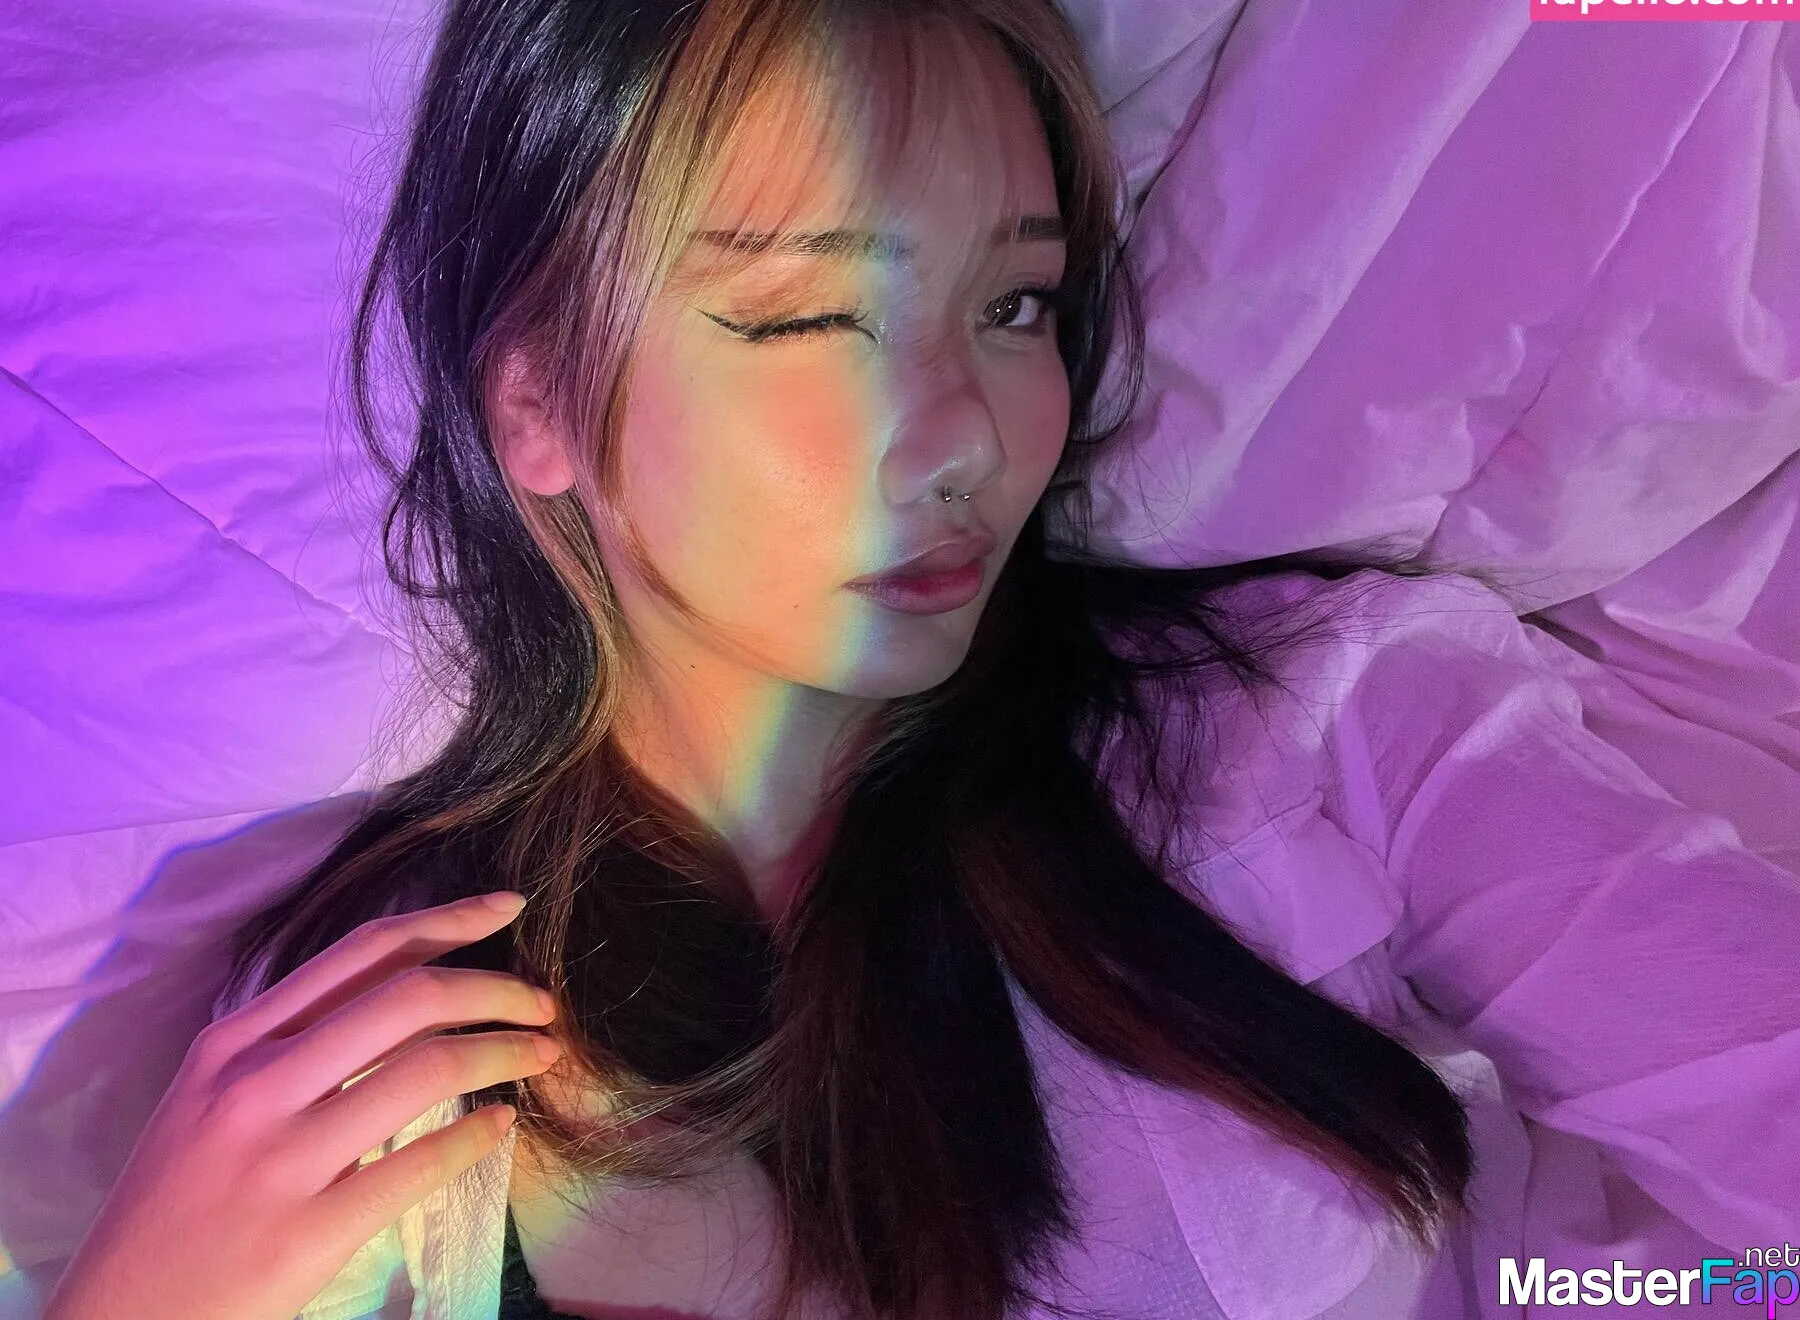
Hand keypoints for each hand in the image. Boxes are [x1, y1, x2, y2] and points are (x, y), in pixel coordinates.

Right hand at [41, 890, 562, 1319]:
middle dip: (498, 991)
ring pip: (428, 1070)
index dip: (448, 919)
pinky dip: (476, 1137)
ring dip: (505, 1055)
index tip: (508, 907)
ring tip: (540, 1057)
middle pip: (411, 998)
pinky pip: (419, 1166)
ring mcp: (280, 1158)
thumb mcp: (212, 1096)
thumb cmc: (176, 1201)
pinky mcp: (306, 1232)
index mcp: (234, 1042)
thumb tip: (411, 1001)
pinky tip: (498, 1127)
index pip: (361, 952)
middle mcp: (255, 1085)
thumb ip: (295, 1044)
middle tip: (543, 1005)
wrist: (117, 1314)